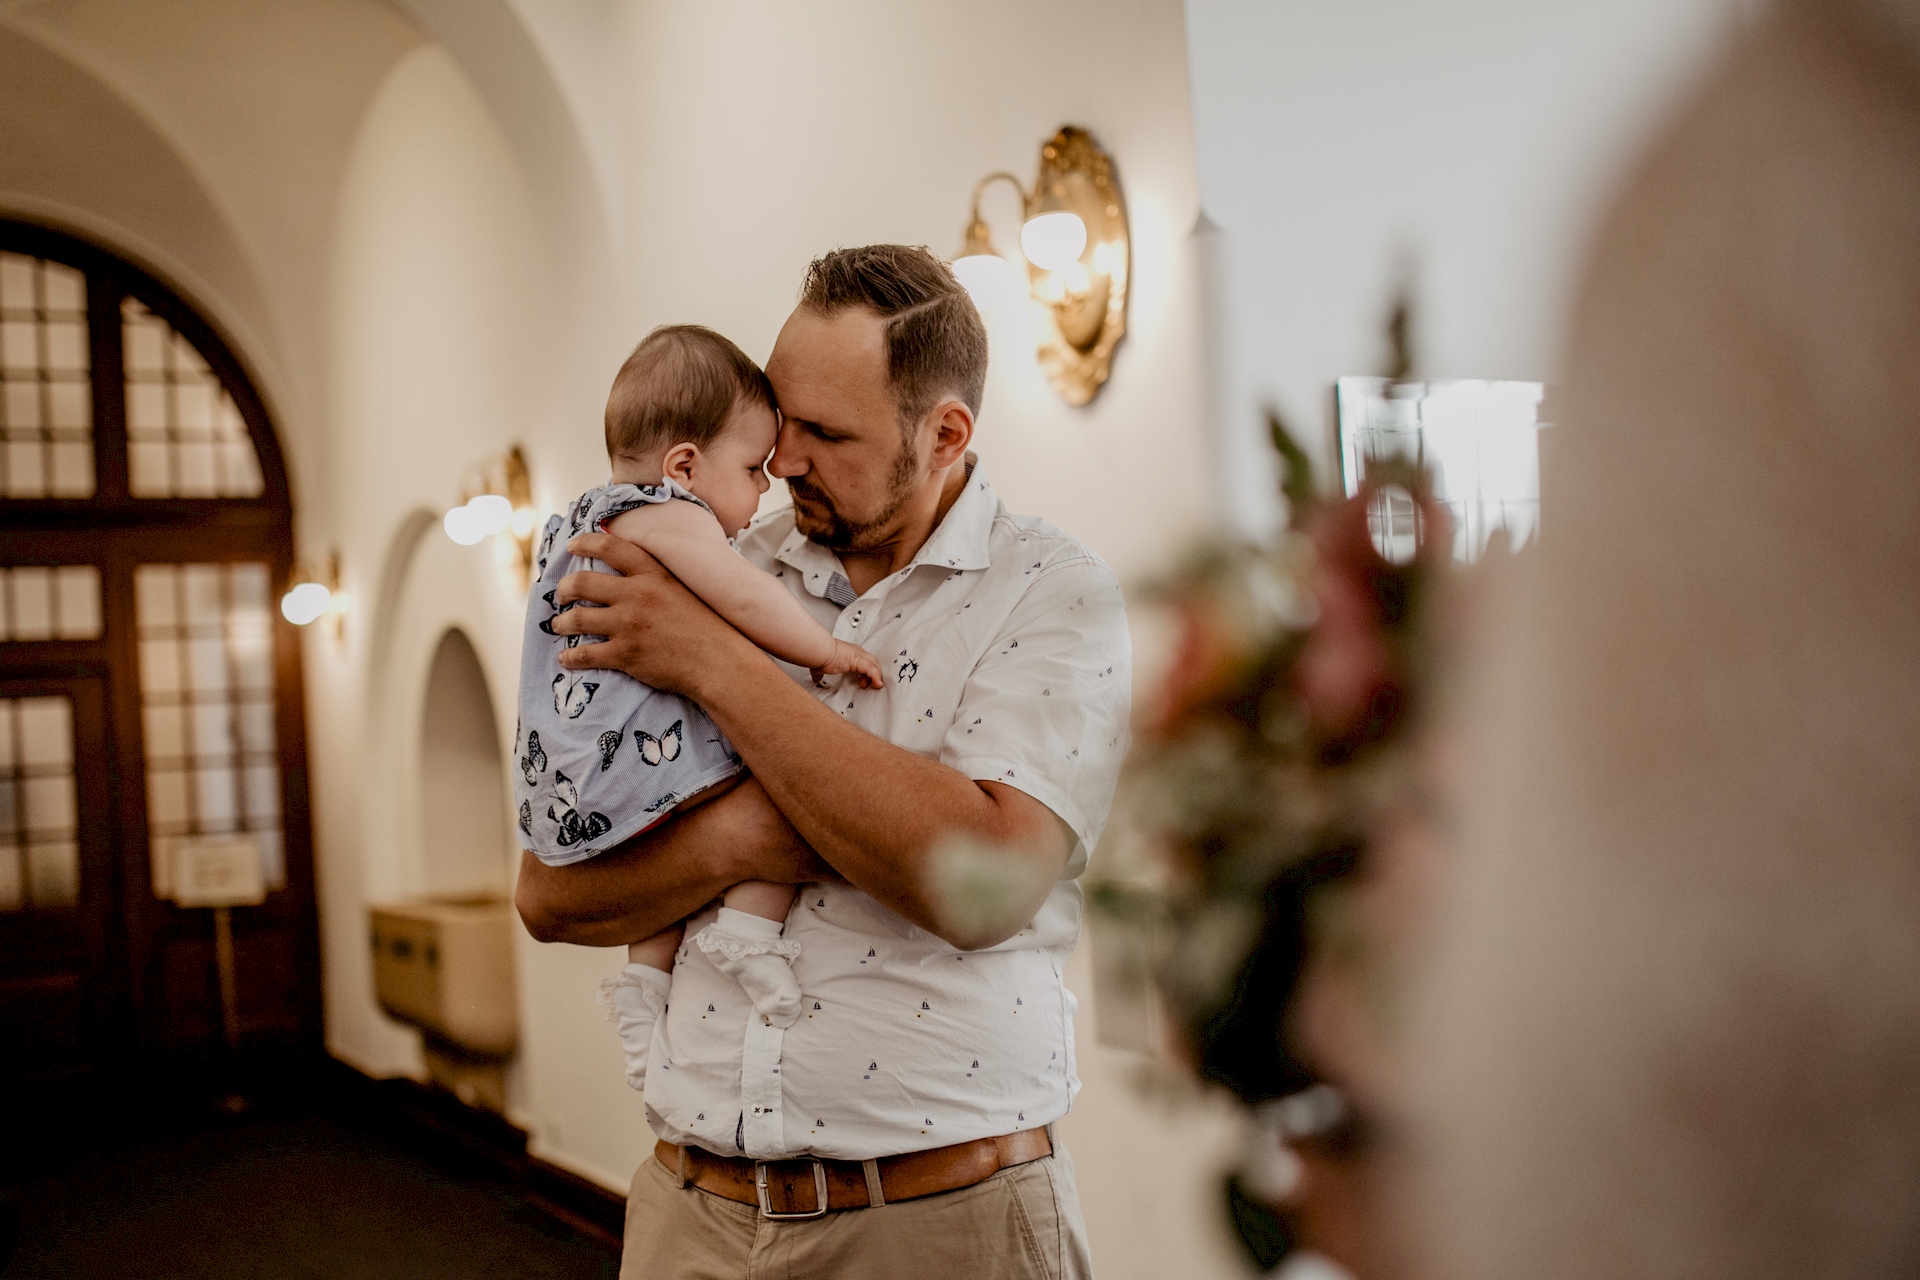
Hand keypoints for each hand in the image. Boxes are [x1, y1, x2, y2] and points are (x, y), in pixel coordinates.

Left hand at [550, 531, 749, 697]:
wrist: (718, 662)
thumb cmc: (708, 626)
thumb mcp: (684, 588)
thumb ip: (658, 577)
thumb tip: (639, 571)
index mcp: (652, 573)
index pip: (609, 546)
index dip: (584, 543)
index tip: (571, 547)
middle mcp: (636, 595)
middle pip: (583, 583)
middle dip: (564, 588)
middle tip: (561, 594)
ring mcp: (628, 626)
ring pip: (577, 619)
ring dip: (562, 622)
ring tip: (559, 625)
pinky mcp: (625, 655)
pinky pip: (585, 655)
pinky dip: (570, 657)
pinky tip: (565, 658)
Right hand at [810, 640, 884, 688]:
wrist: (819, 651)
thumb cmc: (819, 656)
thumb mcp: (821, 667)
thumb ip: (820, 673)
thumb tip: (816, 678)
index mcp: (849, 653)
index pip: (864, 661)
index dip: (866, 671)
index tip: (861, 681)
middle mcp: (856, 652)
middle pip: (873, 662)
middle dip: (873, 673)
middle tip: (869, 684)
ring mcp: (858, 655)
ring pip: (875, 665)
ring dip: (877, 676)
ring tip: (876, 685)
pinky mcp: (859, 660)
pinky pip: (872, 669)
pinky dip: (876, 677)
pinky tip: (877, 683)